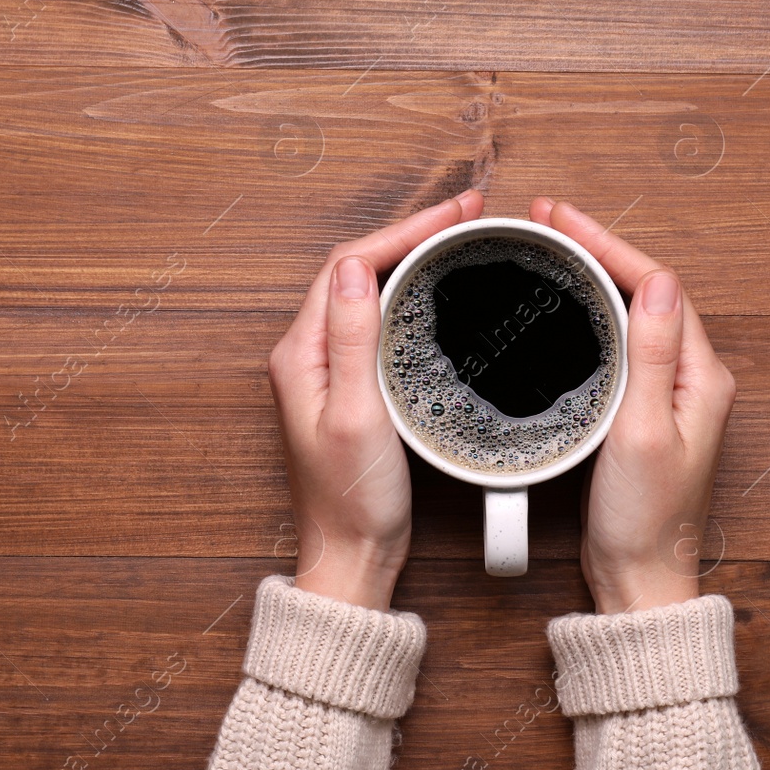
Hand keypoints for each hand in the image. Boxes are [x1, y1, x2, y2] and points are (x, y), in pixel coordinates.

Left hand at [268, 188, 485, 609]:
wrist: (352, 556)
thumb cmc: (352, 498)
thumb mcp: (354, 414)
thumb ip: (351, 339)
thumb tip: (350, 267)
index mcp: (302, 354)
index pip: (349, 265)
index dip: (403, 230)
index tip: (453, 213)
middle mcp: (310, 354)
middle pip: (359, 269)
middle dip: (413, 232)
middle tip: (468, 212)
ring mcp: (331, 371)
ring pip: (371, 291)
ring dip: (413, 257)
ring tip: (460, 235)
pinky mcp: (353, 388)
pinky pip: (381, 321)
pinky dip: (413, 294)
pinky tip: (441, 292)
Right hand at [531, 197, 737, 613]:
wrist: (640, 580)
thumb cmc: (644, 519)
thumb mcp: (642, 432)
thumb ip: (651, 354)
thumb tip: (658, 280)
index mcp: (701, 376)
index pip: (656, 285)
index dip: (608, 243)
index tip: (562, 218)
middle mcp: (692, 378)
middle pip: (646, 289)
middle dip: (597, 247)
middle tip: (546, 219)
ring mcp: (669, 394)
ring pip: (633, 312)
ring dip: (595, 273)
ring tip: (552, 246)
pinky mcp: (644, 412)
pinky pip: (621, 343)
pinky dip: (591, 313)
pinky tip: (566, 307)